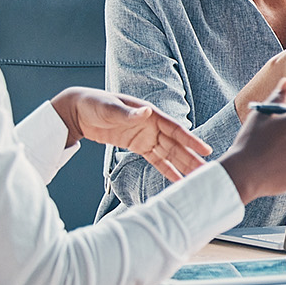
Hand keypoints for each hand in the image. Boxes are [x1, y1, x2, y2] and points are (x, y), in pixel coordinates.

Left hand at [51, 87, 210, 181]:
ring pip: (169, 154)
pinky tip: (178, 180)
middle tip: (207, 171)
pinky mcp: (138, 146)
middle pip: (176, 145)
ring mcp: (146, 137)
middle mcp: (152, 126)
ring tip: (198, 178)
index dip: (190, 140)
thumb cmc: (94, 104)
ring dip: (183, 165)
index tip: (206, 150)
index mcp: (150, 114)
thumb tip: (147, 112)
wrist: (78, 111)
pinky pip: (156, 160)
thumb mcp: (109, 108)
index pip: (174, 129)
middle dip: (191, 158)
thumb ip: (128, 113)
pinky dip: (167, 170)